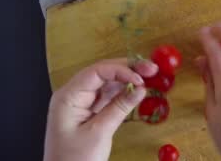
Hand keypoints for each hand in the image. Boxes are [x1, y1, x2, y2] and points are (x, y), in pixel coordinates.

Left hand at [43, 59, 157, 160]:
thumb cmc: (75, 160)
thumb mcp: (99, 133)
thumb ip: (120, 107)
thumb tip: (141, 88)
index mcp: (68, 96)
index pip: (96, 72)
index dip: (121, 70)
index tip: (141, 79)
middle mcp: (74, 95)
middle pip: (102, 73)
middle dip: (127, 69)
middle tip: (151, 69)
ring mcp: (81, 103)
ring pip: (106, 82)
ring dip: (127, 78)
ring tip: (148, 75)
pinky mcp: (89, 111)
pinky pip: (107, 95)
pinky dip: (123, 92)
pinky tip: (137, 89)